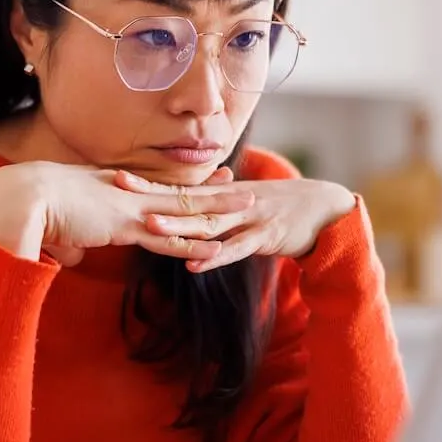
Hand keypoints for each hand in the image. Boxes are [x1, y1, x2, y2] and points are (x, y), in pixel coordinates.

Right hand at [0, 162, 252, 265]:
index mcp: (107, 192)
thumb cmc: (26, 211)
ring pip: (182, 210)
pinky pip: (167, 238)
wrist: (17, 201)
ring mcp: (128, 209)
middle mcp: (123, 195)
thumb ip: (68, 243)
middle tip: (237, 181)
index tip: (197, 178)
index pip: (150, 188)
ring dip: (216, 211)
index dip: (176, 186)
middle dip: (208, 190)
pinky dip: (192, 244)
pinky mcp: (124, 228)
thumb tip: (68, 257)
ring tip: (247, 206)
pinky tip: (217, 247)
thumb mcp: (53, 230)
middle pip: (175, 192)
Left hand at [115, 171, 355, 271]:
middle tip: (118, 189)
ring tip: (149, 227)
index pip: (178, 188)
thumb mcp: (245, 204)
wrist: (325, 208)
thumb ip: (217, 208)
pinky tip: (194, 264)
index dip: (149, 184)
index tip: (116, 177)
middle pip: (185, 199)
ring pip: (207, 222)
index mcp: (222, 194)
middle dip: (152, 195)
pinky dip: (215, 256)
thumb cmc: (281, 208)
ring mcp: (248, 218)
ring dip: (178, 225)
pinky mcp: (266, 236)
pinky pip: (237, 248)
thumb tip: (187, 213)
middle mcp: (230, 202)